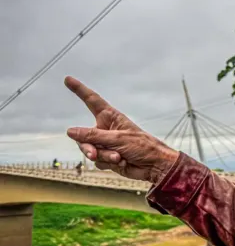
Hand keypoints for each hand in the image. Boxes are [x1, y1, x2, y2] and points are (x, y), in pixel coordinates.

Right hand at [64, 76, 178, 182]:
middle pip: (84, 136)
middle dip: (88, 147)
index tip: (68, 79)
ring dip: (103, 156)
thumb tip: (70, 131)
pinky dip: (108, 163)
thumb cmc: (143, 147)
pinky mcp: (109, 157)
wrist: (154, 165)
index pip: (92, 101)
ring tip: (118, 158)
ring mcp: (107, 144)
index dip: (80, 90)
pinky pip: (98, 161)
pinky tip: (122, 163)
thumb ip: (93, 136)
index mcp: (111, 117)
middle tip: (94, 153)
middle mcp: (106, 129)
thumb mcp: (117, 139)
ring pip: (90, 150)